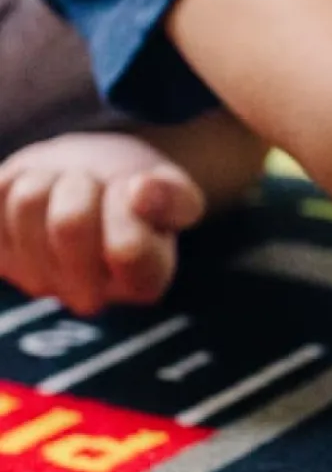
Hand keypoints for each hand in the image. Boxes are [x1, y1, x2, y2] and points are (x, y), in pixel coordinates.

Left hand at [0, 132, 205, 315]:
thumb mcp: (172, 189)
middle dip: (84, 185)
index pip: (127, 250)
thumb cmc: (134, 192)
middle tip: (96, 185)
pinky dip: (16, 177)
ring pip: (28, 201)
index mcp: (142, 283)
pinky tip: (39, 193)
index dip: (128, 206)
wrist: (89, 186)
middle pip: (70, 223)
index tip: (135, 191)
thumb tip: (142, 192)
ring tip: (66, 186)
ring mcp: (35, 277)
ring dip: (49, 178)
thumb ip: (174, 196)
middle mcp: (87, 294)